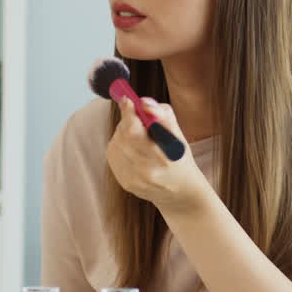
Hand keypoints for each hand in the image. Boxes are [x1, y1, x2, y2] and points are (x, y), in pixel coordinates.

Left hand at [106, 97, 209, 213]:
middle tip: (137, 118)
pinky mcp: (126, 183)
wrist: (179, 191)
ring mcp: (136, 178)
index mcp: (165, 154)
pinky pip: (113, 155)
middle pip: (124, 135)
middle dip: (128, 121)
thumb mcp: (178, 135)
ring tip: (138, 137)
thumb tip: (143, 102)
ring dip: (123, 134)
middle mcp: (149, 169)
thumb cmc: (178, 157)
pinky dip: (120, 147)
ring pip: (116, 143)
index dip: (128, 113)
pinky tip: (132, 149)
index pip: (135, 131)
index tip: (127, 100)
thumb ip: (162, 115)